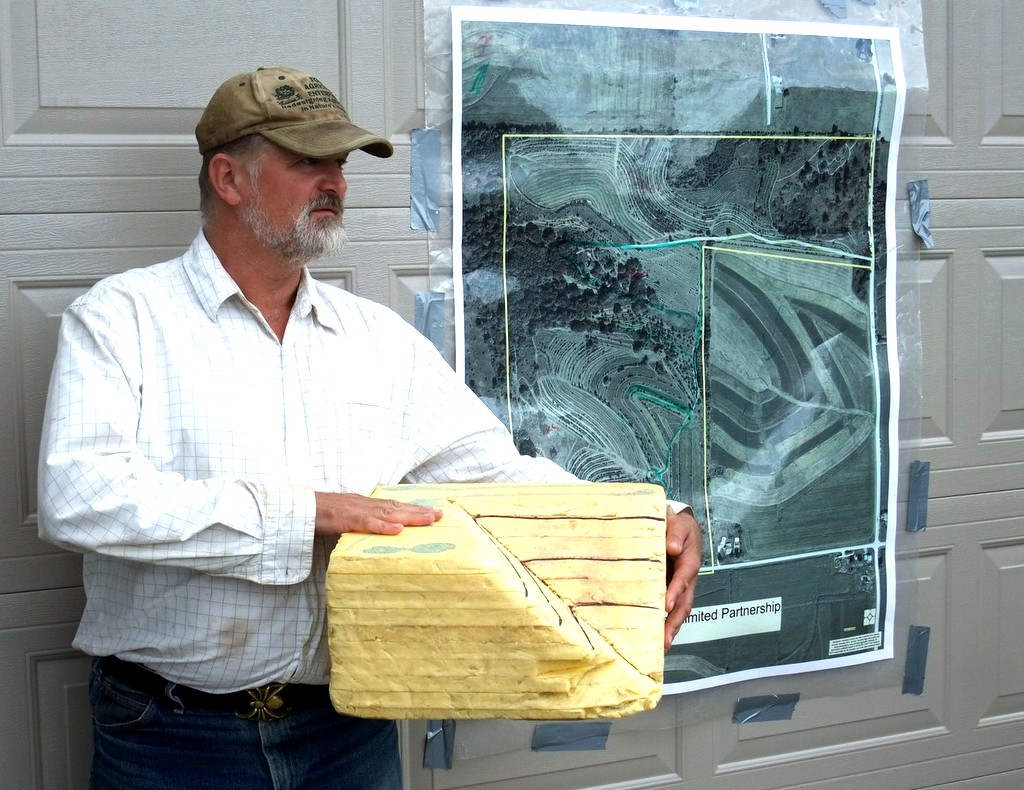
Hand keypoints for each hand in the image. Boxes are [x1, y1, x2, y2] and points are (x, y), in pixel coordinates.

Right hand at [314, 492, 441, 535]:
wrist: (298, 507)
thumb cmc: (320, 514)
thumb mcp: (345, 516)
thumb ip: (361, 521)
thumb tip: (374, 530)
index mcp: (365, 504)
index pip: (394, 505)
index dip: (413, 508)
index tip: (432, 511)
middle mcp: (365, 504)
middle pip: (397, 507)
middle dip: (420, 511)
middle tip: (441, 514)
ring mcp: (356, 510)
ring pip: (388, 513)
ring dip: (410, 516)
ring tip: (429, 519)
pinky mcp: (346, 519)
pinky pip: (367, 523)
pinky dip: (384, 526)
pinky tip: (398, 529)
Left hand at [664, 507, 700, 649]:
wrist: (680, 527)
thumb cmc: (679, 526)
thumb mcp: (679, 524)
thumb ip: (675, 534)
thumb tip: (672, 548)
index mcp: (689, 562)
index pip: (683, 579)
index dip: (675, 592)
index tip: (666, 605)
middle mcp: (688, 579)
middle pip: (684, 603)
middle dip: (675, 622)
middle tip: (665, 639)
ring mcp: (681, 586)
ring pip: (680, 610)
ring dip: (672, 627)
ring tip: (662, 645)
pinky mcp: (672, 589)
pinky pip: (672, 607)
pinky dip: (666, 621)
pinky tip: (656, 634)